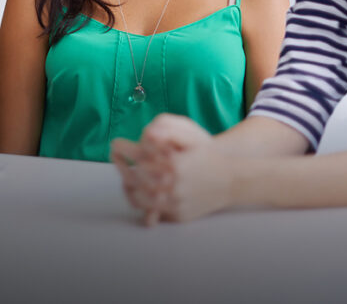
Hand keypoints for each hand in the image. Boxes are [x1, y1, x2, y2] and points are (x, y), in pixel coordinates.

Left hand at [111, 114, 232, 223]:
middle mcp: (173, 186)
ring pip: (139, 198)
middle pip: (134, 179)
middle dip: (122, 166)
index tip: (114, 144)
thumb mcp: (192, 137)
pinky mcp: (178, 215)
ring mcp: (176, 203)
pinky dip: (143, 201)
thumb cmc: (209, 156)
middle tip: (116, 157)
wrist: (232, 181)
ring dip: (128, 186)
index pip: (138, 158)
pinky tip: (139, 190)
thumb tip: (147, 133)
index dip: (122, 150)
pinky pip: (153, 211)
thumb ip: (169, 131)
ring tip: (126, 175)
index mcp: (174, 164)